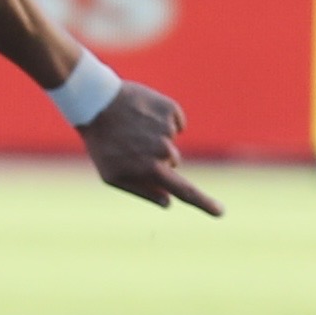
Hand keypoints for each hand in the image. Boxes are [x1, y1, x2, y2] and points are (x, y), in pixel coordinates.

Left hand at [76, 82, 221, 216]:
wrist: (94, 102)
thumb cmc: (102, 144)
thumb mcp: (113, 176)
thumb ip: (142, 191)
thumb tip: (169, 201)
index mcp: (151, 169)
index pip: (185, 191)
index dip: (204, 203)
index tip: (220, 211)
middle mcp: (163, 150)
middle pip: (172, 161)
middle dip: (157, 158)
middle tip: (130, 146)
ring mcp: (167, 128)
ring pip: (171, 140)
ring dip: (156, 137)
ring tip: (131, 128)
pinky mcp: (170, 108)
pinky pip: (175, 121)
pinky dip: (162, 119)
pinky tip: (142, 114)